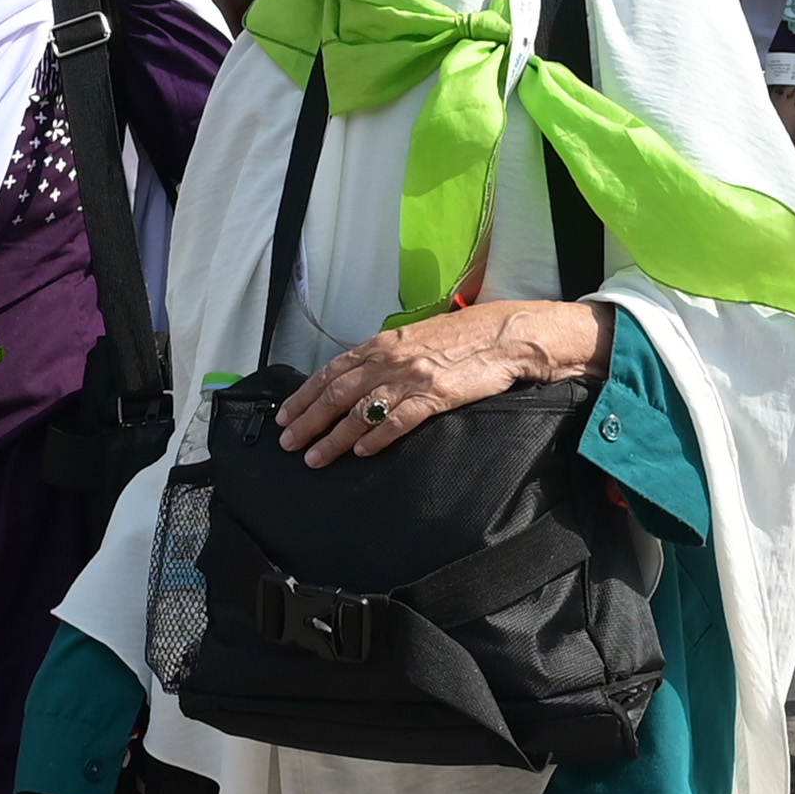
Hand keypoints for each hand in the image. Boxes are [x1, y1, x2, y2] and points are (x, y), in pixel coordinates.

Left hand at [274, 301, 605, 468]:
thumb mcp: (418, 340)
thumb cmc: (465, 338)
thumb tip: (360, 379)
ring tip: (314, 459)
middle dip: (308, 420)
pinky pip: (400, 419)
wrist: (510, 334)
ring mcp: (413, 376)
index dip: (305, 395)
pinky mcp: (438, 394)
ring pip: (361, 409)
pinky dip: (377, 436)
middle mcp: (391, 357)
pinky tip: (361, 452)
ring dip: (333, 436)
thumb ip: (388, 357)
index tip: (284, 416)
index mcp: (384, 342)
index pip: (332, 370)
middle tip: (287, 444)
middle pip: (338, 392)